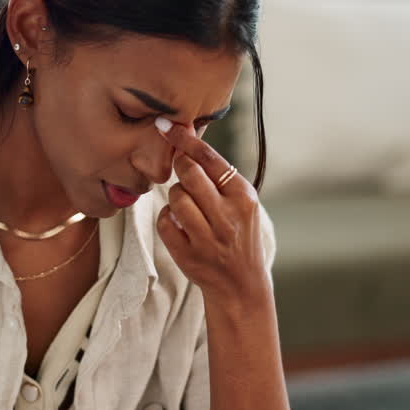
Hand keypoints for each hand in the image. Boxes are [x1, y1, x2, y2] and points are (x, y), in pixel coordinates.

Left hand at [154, 118, 268, 303]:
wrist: (242, 284)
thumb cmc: (239, 234)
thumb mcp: (241, 203)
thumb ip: (219, 174)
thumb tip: (188, 134)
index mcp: (244, 197)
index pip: (211, 159)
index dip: (185, 140)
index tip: (166, 125)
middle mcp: (228, 217)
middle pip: (189, 173)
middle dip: (179, 166)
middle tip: (181, 169)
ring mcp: (208, 238)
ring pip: (175, 197)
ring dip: (175, 195)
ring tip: (187, 204)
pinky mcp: (188, 254)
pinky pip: (165, 221)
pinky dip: (168, 218)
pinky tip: (181, 223)